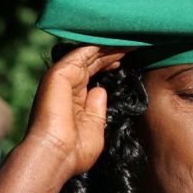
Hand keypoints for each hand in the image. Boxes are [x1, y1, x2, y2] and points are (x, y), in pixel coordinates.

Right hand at [23, 45, 125, 180]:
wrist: (56, 155)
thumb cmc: (74, 151)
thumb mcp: (94, 128)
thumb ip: (97, 109)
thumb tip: (100, 91)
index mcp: (72, 100)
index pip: (93, 73)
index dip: (111, 63)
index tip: (131, 56)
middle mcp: (65, 87)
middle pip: (92, 61)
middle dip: (113, 50)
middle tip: (136, 41)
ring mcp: (61, 79)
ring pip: (87, 54)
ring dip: (109, 45)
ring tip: (131, 37)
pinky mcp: (58, 75)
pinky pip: (80, 53)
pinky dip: (98, 45)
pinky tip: (118, 41)